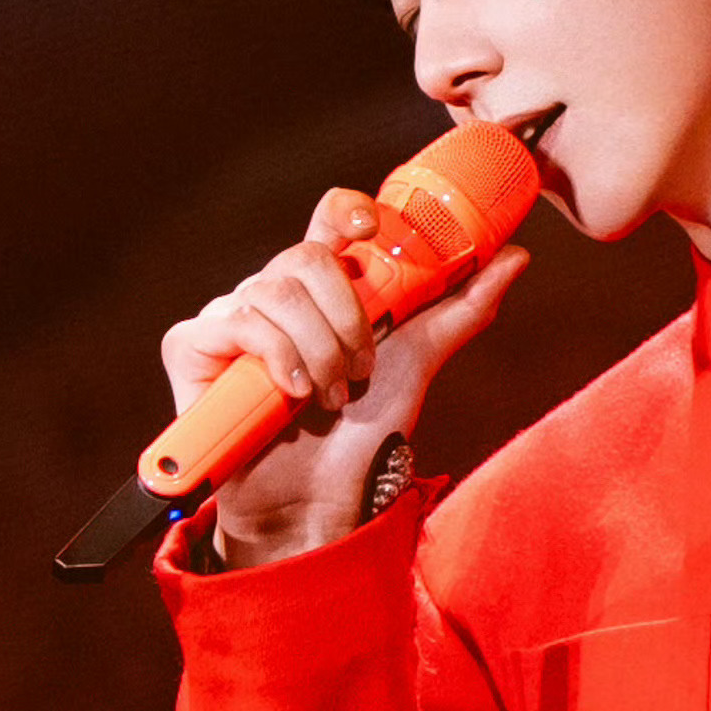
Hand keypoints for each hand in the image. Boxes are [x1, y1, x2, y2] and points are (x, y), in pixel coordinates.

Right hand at [157, 185, 532, 564]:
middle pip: (305, 255)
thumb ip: (462, 308)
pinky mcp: (193, 348)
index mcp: (324, 287)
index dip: (347, 210)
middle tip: (361, 369)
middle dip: (346, 317)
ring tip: (328, 397)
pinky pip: (235, 321)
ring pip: (274, 291)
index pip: (328, 219)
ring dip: (316, 351)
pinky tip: (289, 392)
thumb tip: (516, 255)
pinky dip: (273, 355)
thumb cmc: (361, 434)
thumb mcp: (419, 362)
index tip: (371, 229)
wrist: (319, 500)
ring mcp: (232, 318)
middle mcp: (275, 294)